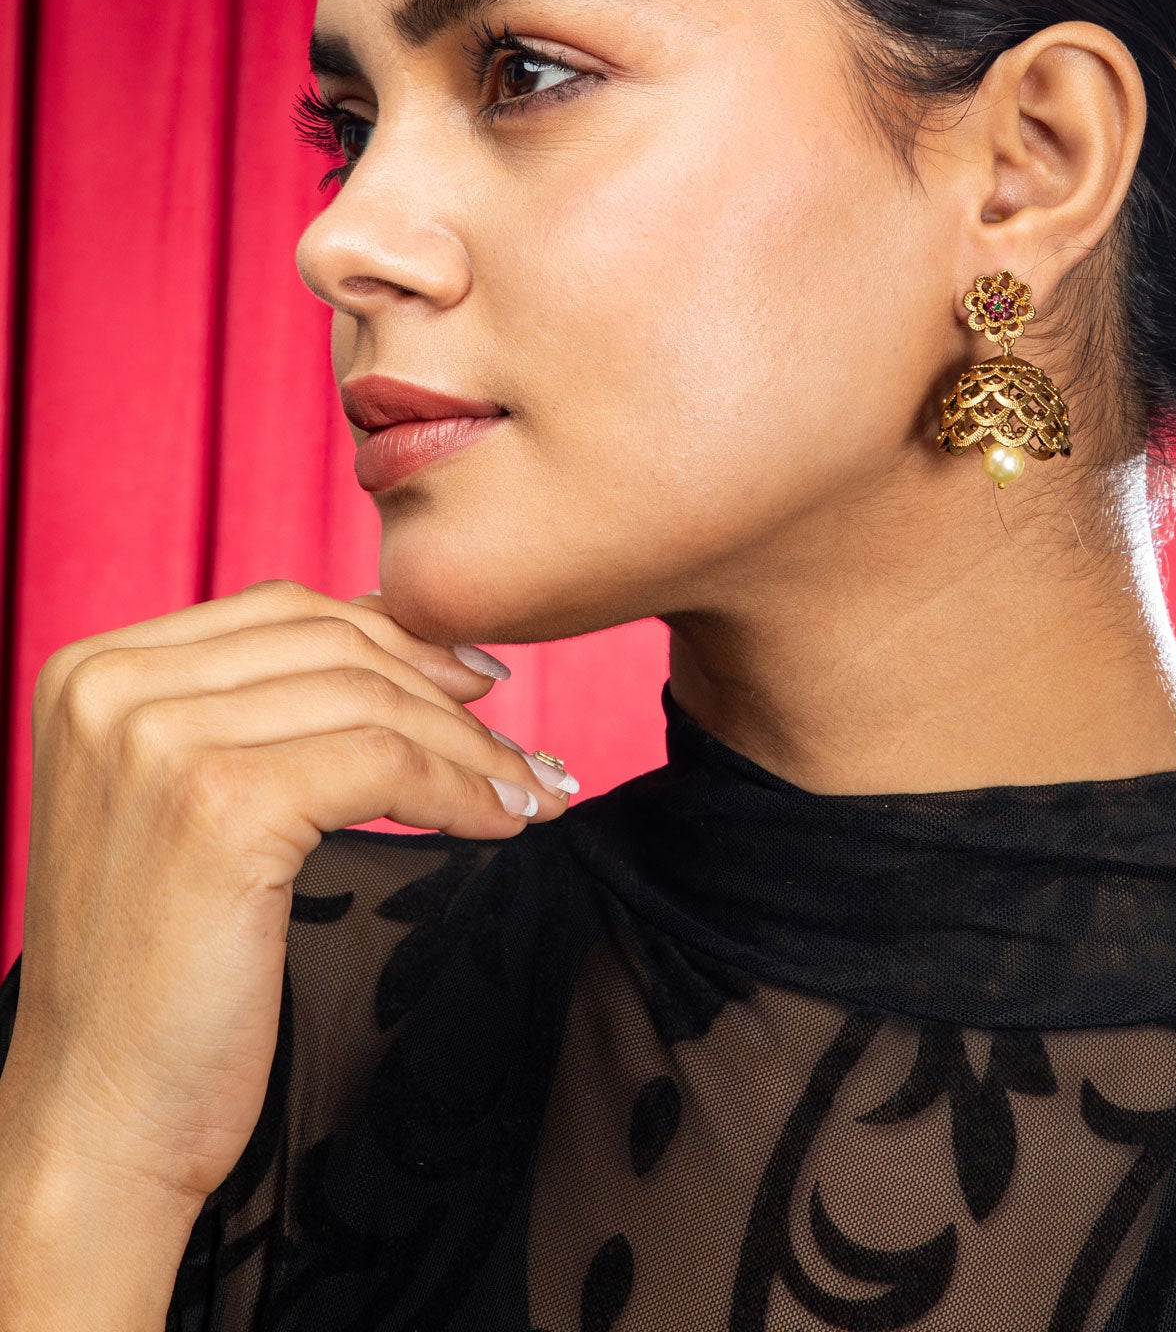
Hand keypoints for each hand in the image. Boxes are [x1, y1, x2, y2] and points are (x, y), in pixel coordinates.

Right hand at [0, 579, 572, 1220]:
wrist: (98, 1120)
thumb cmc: (156, 973)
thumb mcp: (179, 804)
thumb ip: (246, 711)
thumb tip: (397, 637)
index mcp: (91, 673)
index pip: (282, 612)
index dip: (395, 637)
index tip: (475, 678)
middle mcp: (111, 688)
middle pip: (333, 647)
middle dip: (444, 689)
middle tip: (517, 738)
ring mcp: (158, 742)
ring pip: (371, 704)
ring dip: (470, 748)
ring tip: (527, 788)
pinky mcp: (221, 807)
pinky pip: (385, 767)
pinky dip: (461, 790)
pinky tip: (501, 823)